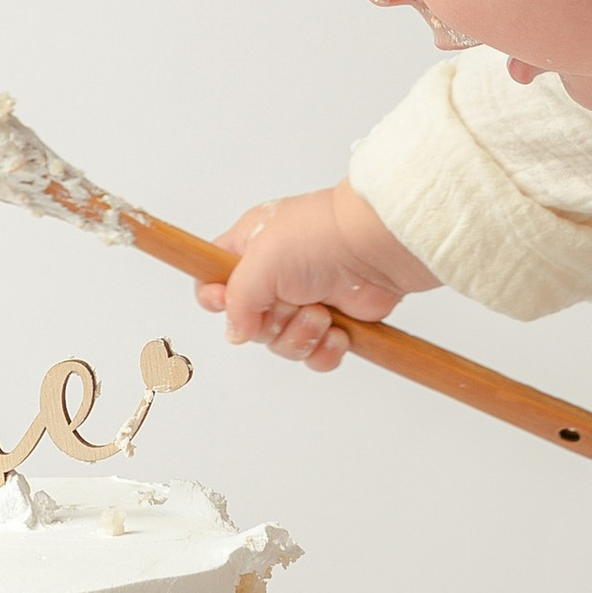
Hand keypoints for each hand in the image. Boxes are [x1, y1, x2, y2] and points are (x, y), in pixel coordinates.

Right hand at [197, 182, 437, 370]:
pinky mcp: (333, 322)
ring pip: (281, 343)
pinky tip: (339, 333)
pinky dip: (325, 351)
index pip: (212, 280)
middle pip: (249, 323)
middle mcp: (275, 277)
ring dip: (302, 336)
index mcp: (250, 250)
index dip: (214, 298)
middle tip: (292, 304)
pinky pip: (314, 355)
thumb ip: (236, 300)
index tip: (227, 302)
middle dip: (271, 323)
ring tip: (323, 315)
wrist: (378, 247)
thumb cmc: (320, 237)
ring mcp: (304, 300)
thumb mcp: (261, 259)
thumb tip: (235, 333)